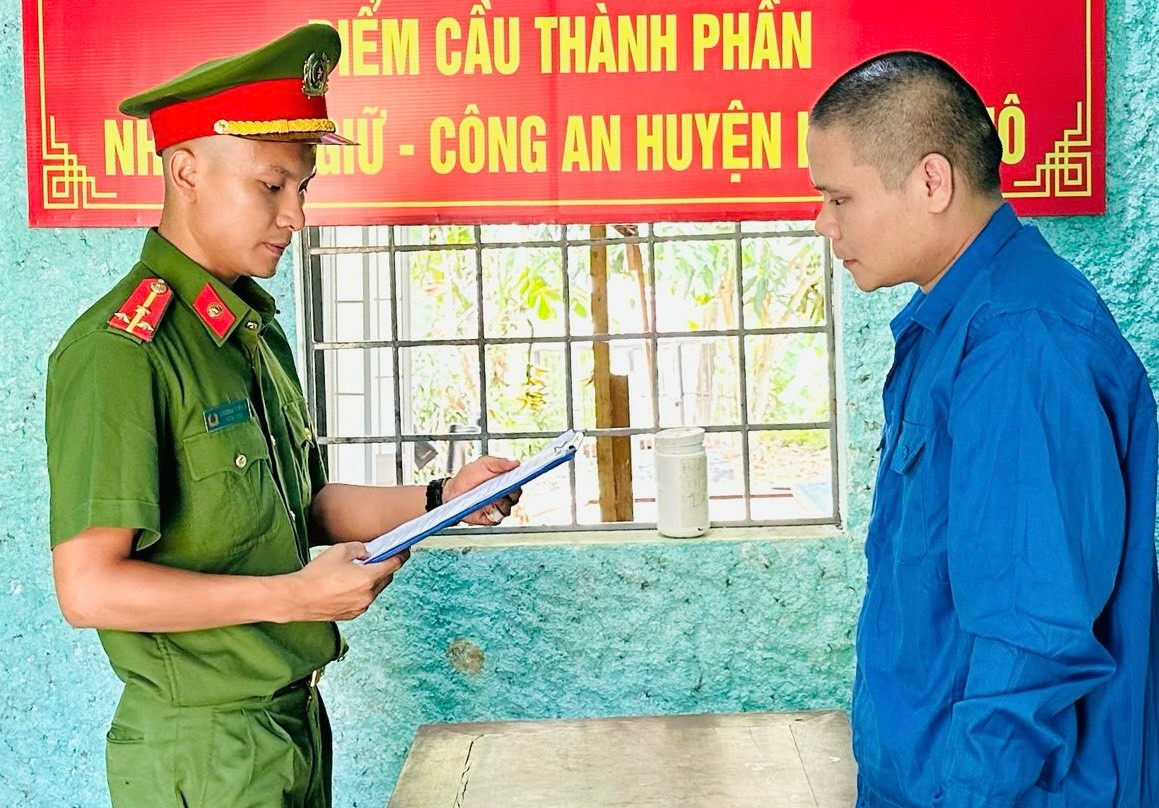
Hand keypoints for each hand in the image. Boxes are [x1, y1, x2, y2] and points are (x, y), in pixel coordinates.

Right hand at [287, 542, 408, 621]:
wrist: (298, 598)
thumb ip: (359, 548)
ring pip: (375, 590)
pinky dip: (362, 592)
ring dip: (372, 581)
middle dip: (385, 567)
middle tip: (378, 558)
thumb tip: (367, 552)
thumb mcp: (339, 551)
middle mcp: (368, 595)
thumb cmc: (316, 575)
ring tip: (357, 572)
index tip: (405, 550)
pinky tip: (348, 585)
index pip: (393, 565)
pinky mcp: (351, 614)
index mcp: (369, 578)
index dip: (401, 556)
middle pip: (386, 578)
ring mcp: (360, 607)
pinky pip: (364, 600)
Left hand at [444, 456, 522, 525]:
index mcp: (505, 479)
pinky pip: (498, 517)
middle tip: (502, 486)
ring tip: (489, 495)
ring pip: (508, 507)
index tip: (518, 476)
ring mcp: (499, 507)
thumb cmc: (467, 478)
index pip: (519, 481)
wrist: (452, 492)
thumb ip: (499, 463)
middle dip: (510, 491)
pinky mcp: (492, 518)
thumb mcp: (483, 464)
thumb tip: (515, 463)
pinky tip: (485, 506)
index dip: (520, 479)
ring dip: (499, 502)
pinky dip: (492, 512)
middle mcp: (505, 494)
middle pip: (516, 495)